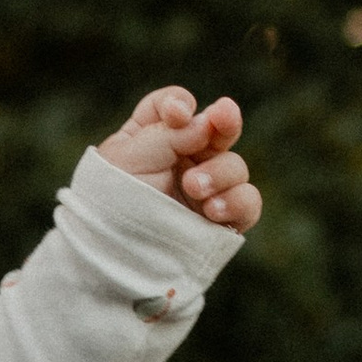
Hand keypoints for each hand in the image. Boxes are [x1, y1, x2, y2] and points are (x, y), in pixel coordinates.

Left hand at [96, 86, 260, 233]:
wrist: (113, 257)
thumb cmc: (112, 202)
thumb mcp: (131, 157)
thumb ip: (169, 134)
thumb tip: (206, 124)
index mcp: (152, 138)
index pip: (174, 107)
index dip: (179, 104)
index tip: (177, 113)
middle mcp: (182, 159)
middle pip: (216, 128)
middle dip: (224, 120)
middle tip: (223, 116)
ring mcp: (206, 190)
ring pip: (234, 166)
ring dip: (219, 172)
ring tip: (193, 187)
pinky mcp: (222, 220)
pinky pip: (248, 203)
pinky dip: (237, 202)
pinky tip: (213, 210)